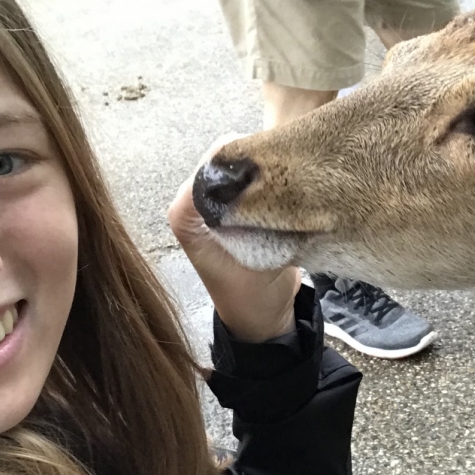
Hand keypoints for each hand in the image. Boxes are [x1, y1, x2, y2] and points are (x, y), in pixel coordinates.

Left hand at [168, 145, 300, 343]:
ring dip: (266, 169)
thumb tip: (276, 175)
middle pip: (226, 158)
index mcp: (184, 213)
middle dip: (257, 162)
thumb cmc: (253, 295)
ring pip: (242, 163)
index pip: (212, 165)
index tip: (274, 173)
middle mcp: (192, 201)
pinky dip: (270, 178)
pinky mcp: (233, 202)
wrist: (263, 317)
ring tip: (290, 182)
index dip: (244, 162)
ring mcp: (214, 200)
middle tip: (288, 175)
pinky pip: (252, 175)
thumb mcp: (258, 256)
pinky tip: (287, 188)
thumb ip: (259, 214)